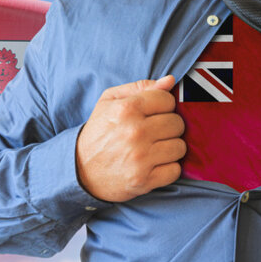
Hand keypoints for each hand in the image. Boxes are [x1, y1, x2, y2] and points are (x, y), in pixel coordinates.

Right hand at [76, 76, 185, 201]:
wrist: (80, 169)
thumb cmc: (99, 132)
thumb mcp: (110, 101)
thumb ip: (140, 87)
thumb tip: (170, 81)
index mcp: (127, 109)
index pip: (167, 100)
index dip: (162, 106)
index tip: (153, 114)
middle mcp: (135, 132)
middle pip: (177, 123)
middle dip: (168, 127)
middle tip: (153, 133)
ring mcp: (140, 158)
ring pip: (180, 147)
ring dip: (170, 148)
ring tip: (154, 149)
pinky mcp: (144, 180)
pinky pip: (175, 170)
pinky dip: (167, 169)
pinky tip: (153, 165)